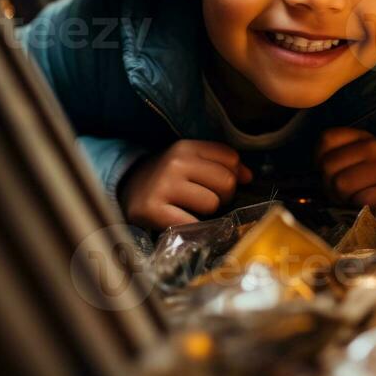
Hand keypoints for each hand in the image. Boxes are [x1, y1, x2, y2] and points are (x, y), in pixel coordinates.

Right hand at [118, 139, 252, 228]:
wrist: (126, 190)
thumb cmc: (167, 177)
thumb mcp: (190, 161)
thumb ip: (221, 164)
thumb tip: (249, 177)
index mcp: (185, 147)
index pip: (230, 158)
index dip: (234, 174)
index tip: (220, 184)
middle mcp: (175, 162)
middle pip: (226, 182)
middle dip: (224, 196)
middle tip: (209, 200)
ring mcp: (163, 186)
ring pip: (212, 203)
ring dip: (209, 213)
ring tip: (193, 210)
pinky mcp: (153, 210)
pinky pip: (192, 223)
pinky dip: (194, 228)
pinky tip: (184, 222)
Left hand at [316, 127, 375, 208]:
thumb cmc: (375, 172)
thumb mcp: (359, 154)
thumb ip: (336, 154)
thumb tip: (315, 172)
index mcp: (362, 136)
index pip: (326, 139)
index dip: (319, 158)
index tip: (328, 169)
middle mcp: (373, 148)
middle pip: (329, 165)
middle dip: (328, 183)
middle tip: (339, 190)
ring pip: (341, 184)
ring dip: (342, 196)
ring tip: (351, 196)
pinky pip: (359, 200)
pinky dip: (358, 205)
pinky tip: (365, 203)